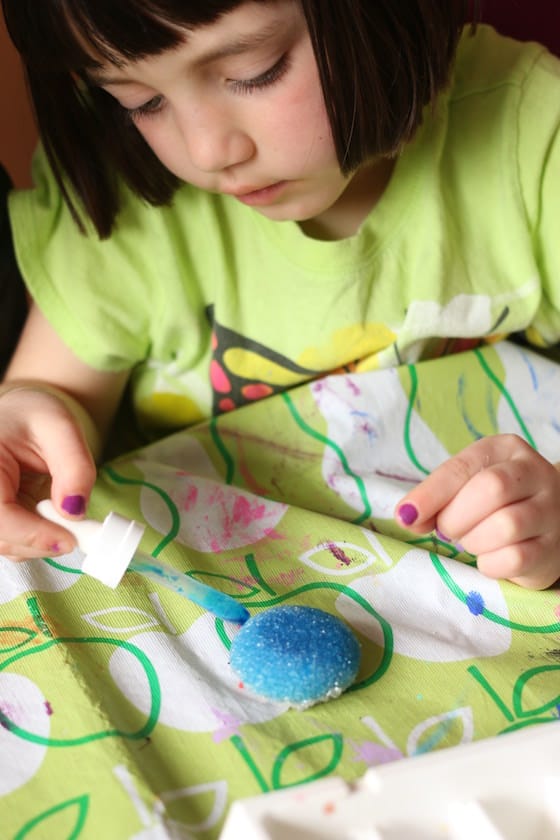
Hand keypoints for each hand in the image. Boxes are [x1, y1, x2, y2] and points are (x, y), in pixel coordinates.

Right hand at [0, 385, 96, 559]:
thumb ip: (74, 467)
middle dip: (41, 541)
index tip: (70, 539)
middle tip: (78, 532)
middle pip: (0, 537)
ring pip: (5, 544)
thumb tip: (74, 512)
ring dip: (40, 542)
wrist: (21, 417)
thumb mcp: (61, 429)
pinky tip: (51, 520)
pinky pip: (10, 541)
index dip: (32, 534)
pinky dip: (35, 539)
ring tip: (65, 516)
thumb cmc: (35, 416)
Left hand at [395, 434, 559, 589]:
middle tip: (449, 529)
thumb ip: (436, 498)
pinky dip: (490, 564)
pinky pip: (515, 559)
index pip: (464, 466)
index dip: (431, 493)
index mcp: (506, 449)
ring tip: (472, 540)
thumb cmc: (495, 501)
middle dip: (456, 517)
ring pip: (505, 526)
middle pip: (491, 489)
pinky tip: (490, 557)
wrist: (548, 522)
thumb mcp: (465, 486)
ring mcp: (550, 512)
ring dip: (474, 541)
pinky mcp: (553, 549)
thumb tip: (406, 516)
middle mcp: (536, 474)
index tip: (406, 515)